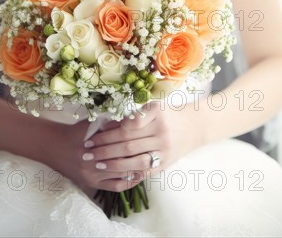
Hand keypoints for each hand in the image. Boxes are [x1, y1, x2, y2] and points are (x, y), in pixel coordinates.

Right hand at [42, 118, 141, 194]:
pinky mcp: (92, 184)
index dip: (135, 142)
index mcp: (94, 142)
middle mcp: (93, 160)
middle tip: (154, 153)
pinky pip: (114, 186)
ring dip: (136, 170)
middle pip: (122, 160)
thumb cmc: (78, 132)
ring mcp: (92, 174)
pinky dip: (128, 182)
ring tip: (149, 164)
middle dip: (139, 157)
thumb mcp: (92, 123)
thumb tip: (132, 118)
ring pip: (120, 174)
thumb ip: (111, 122)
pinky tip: (137, 176)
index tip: (148, 139)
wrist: (56, 147)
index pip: (120, 144)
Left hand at [78, 100, 205, 191]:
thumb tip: (105, 124)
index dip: (109, 130)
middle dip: (104, 147)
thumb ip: (133, 116)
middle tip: (87, 150)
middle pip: (127, 143)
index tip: (93, 134)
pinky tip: (113, 174)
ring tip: (96, 163)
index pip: (128, 125)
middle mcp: (161, 133)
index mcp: (156, 115)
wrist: (194, 127)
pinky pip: (143, 170)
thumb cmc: (168, 114)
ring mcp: (163, 150)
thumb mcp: (153, 107)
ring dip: (112, 163)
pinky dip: (127, 172)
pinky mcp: (164, 164)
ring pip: (134, 159)